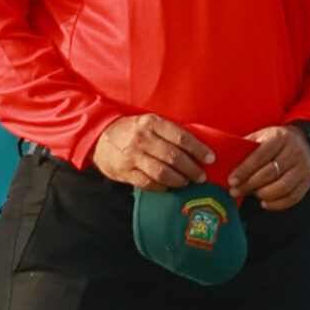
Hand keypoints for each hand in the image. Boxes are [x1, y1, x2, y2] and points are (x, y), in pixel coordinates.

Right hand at [91, 114, 213, 190]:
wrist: (98, 137)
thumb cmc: (131, 131)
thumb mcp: (149, 123)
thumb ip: (169, 133)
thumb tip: (197, 148)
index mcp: (151, 123)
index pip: (181, 137)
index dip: (199, 150)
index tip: (211, 158)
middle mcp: (142, 138)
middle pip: (174, 157)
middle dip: (192, 169)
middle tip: (201, 176)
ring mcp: (133, 156)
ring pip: (163, 172)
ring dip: (179, 180)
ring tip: (187, 182)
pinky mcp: (125, 172)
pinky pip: (149, 183)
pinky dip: (162, 187)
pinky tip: (169, 186)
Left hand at [227, 124, 309, 212]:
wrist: (304, 142)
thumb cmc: (276, 142)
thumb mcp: (262, 136)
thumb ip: (247, 147)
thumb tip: (227, 163)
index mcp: (279, 137)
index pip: (259, 156)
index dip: (244, 170)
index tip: (232, 180)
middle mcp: (293, 151)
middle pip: (269, 173)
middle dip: (249, 185)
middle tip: (235, 191)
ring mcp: (302, 167)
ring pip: (281, 187)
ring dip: (262, 195)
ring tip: (251, 195)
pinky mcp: (307, 181)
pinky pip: (292, 198)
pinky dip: (276, 204)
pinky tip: (264, 203)